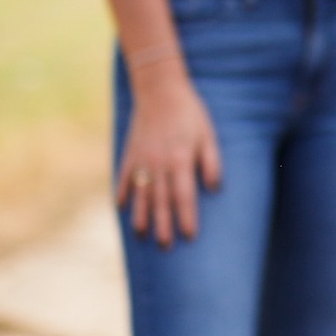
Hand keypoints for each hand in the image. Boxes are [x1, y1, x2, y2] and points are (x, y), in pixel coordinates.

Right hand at [117, 71, 221, 245]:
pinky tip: (121, 207)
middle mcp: (159, 164)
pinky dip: (123, 192)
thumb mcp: (208, 134)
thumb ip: (212, 161)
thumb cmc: (190, 112)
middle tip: (165, 246)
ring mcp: (142, 160)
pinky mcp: (130, 152)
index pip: (184, 196)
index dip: (187, 217)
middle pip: (161, 200)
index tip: (189, 236)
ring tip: (142, 234)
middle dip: (163, 224)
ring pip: (142, 194)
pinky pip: (125, 177)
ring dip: (141, 215)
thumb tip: (215, 187)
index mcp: (180, 160)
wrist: (159, 89)